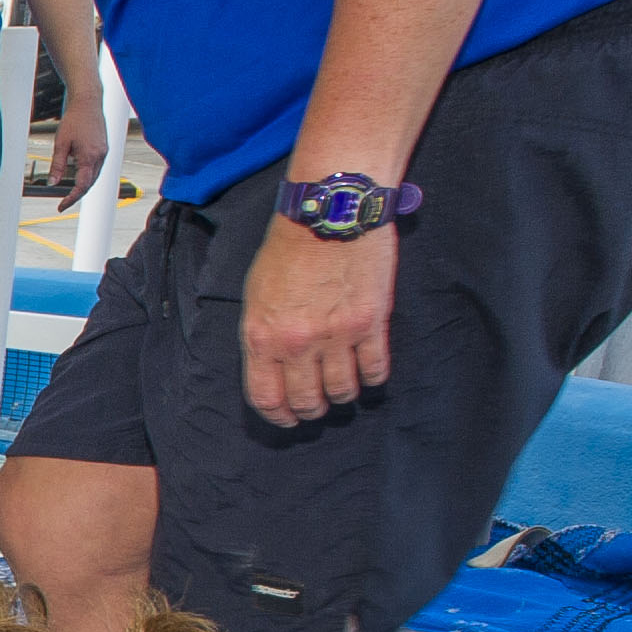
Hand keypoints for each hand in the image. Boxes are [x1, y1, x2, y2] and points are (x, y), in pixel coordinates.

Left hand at [47, 95, 108, 204]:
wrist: (88, 102)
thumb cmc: (74, 119)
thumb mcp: (60, 144)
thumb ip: (57, 165)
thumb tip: (52, 183)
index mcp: (90, 157)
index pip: (82, 186)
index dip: (71, 199)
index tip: (61, 206)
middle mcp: (100, 156)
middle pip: (90, 184)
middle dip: (77, 194)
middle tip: (64, 202)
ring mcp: (104, 152)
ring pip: (95, 176)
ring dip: (83, 185)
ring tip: (70, 192)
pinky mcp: (104, 148)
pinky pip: (97, 167)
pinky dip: (88, 175)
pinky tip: (79, 175)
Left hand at [241, 220, 395, 427]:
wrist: (330, 212)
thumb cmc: (288, 249)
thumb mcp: (256, 296)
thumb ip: (263, 336)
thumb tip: (272, 368)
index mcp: (263, 336)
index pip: (266, 397)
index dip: (277, 416)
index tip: (286, 419)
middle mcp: (298, 343)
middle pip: (306, 401)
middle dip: (310, 410)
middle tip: (316, 406)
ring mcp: (337, 335)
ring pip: (342, 390)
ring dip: (342, 396)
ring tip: (342, 390)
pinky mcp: (372, 323)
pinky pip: (375, 369)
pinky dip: (372, 379)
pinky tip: (369, 375)